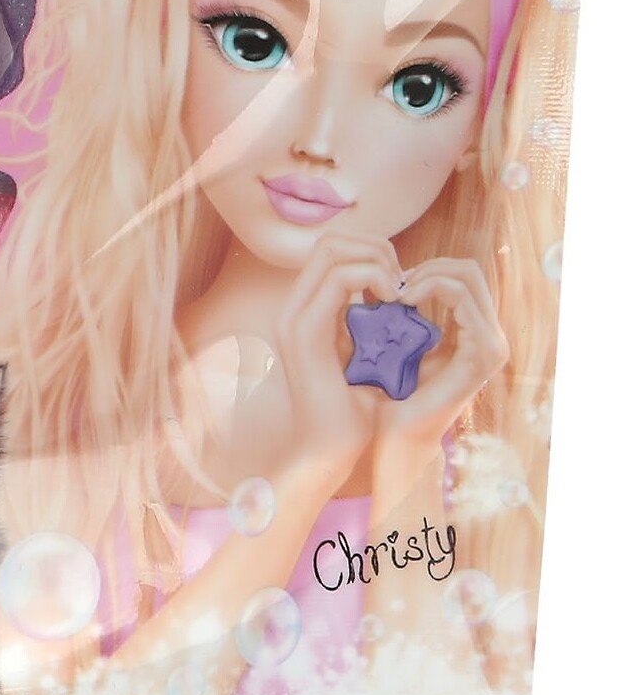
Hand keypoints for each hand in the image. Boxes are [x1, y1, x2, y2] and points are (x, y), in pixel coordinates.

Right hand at [273, 234, 402, 488]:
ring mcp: (294, 317)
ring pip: (333, 250)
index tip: (398, 283)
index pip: (331, 251)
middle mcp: (292, 307)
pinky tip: (395, 302)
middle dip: (374, 249)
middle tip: (402, 281)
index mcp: (303, 310)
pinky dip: (373, 279)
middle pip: (330, 241)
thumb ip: (363, 323)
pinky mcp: (306, 331)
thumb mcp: (360, 356)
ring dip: (375, 262)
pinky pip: (340, 279)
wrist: (330, 453)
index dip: (369, 253)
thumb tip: (389, 296)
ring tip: (399, 292)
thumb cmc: (351, 412)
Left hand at [374, 257, 507, 467]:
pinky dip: (432, 288)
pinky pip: (463, 298)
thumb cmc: (388, 387)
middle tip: (395, 284)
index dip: (427, 268)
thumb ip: (405, 306)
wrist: (390, 431)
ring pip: (468, 276)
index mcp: (473, 331)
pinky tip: (404, 301)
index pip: (463, 274)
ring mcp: (490, 345)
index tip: (393, 283)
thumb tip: (388, 267)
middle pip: (469, 270)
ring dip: (427, 275)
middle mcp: (489, 337)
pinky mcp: (482, 353)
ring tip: (397, 293)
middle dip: (428, 267)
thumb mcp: (398, 337)